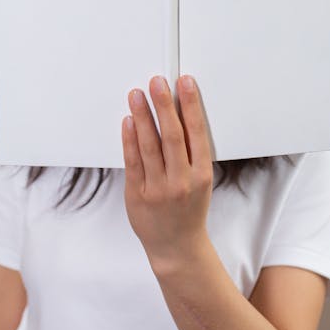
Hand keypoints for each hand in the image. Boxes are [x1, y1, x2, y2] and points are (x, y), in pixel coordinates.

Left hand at [121, 74, 213, 272]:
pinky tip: (128, 121)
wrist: (176, 248)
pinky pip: (132, 161)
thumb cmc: (189, 210)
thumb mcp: (201, 182)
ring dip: (143, 116)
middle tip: (157, 82)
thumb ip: (191, 153)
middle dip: (164, 105)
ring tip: (137, 95)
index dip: (191, 105)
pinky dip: (129, 139)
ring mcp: (157, 189)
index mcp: (201, 175)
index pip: (197, 133)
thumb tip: (179, 115)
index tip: (185, 83)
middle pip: (172, 135)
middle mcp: (181, 181)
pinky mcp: (136, 195)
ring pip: (149, 145)